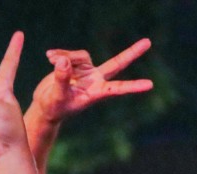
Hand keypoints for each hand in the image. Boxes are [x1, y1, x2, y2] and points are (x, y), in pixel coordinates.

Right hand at [31, 41, 153, 124]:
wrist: (46, 105)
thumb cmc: (55, 107)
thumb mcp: (58, 96)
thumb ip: (62, 79)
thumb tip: (64, 61)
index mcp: (97, 93)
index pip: (118, 88)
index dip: (133, 86)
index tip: (150, 85)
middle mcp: (96, 80)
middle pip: (117, 63)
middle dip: (131, 53)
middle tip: (148, 42)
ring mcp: (88, 71)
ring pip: (81, 55)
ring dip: (66, 55)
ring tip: (50, 59)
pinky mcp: (77, 64)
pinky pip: (70, 53)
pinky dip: (59, 53)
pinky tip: (48, 56)